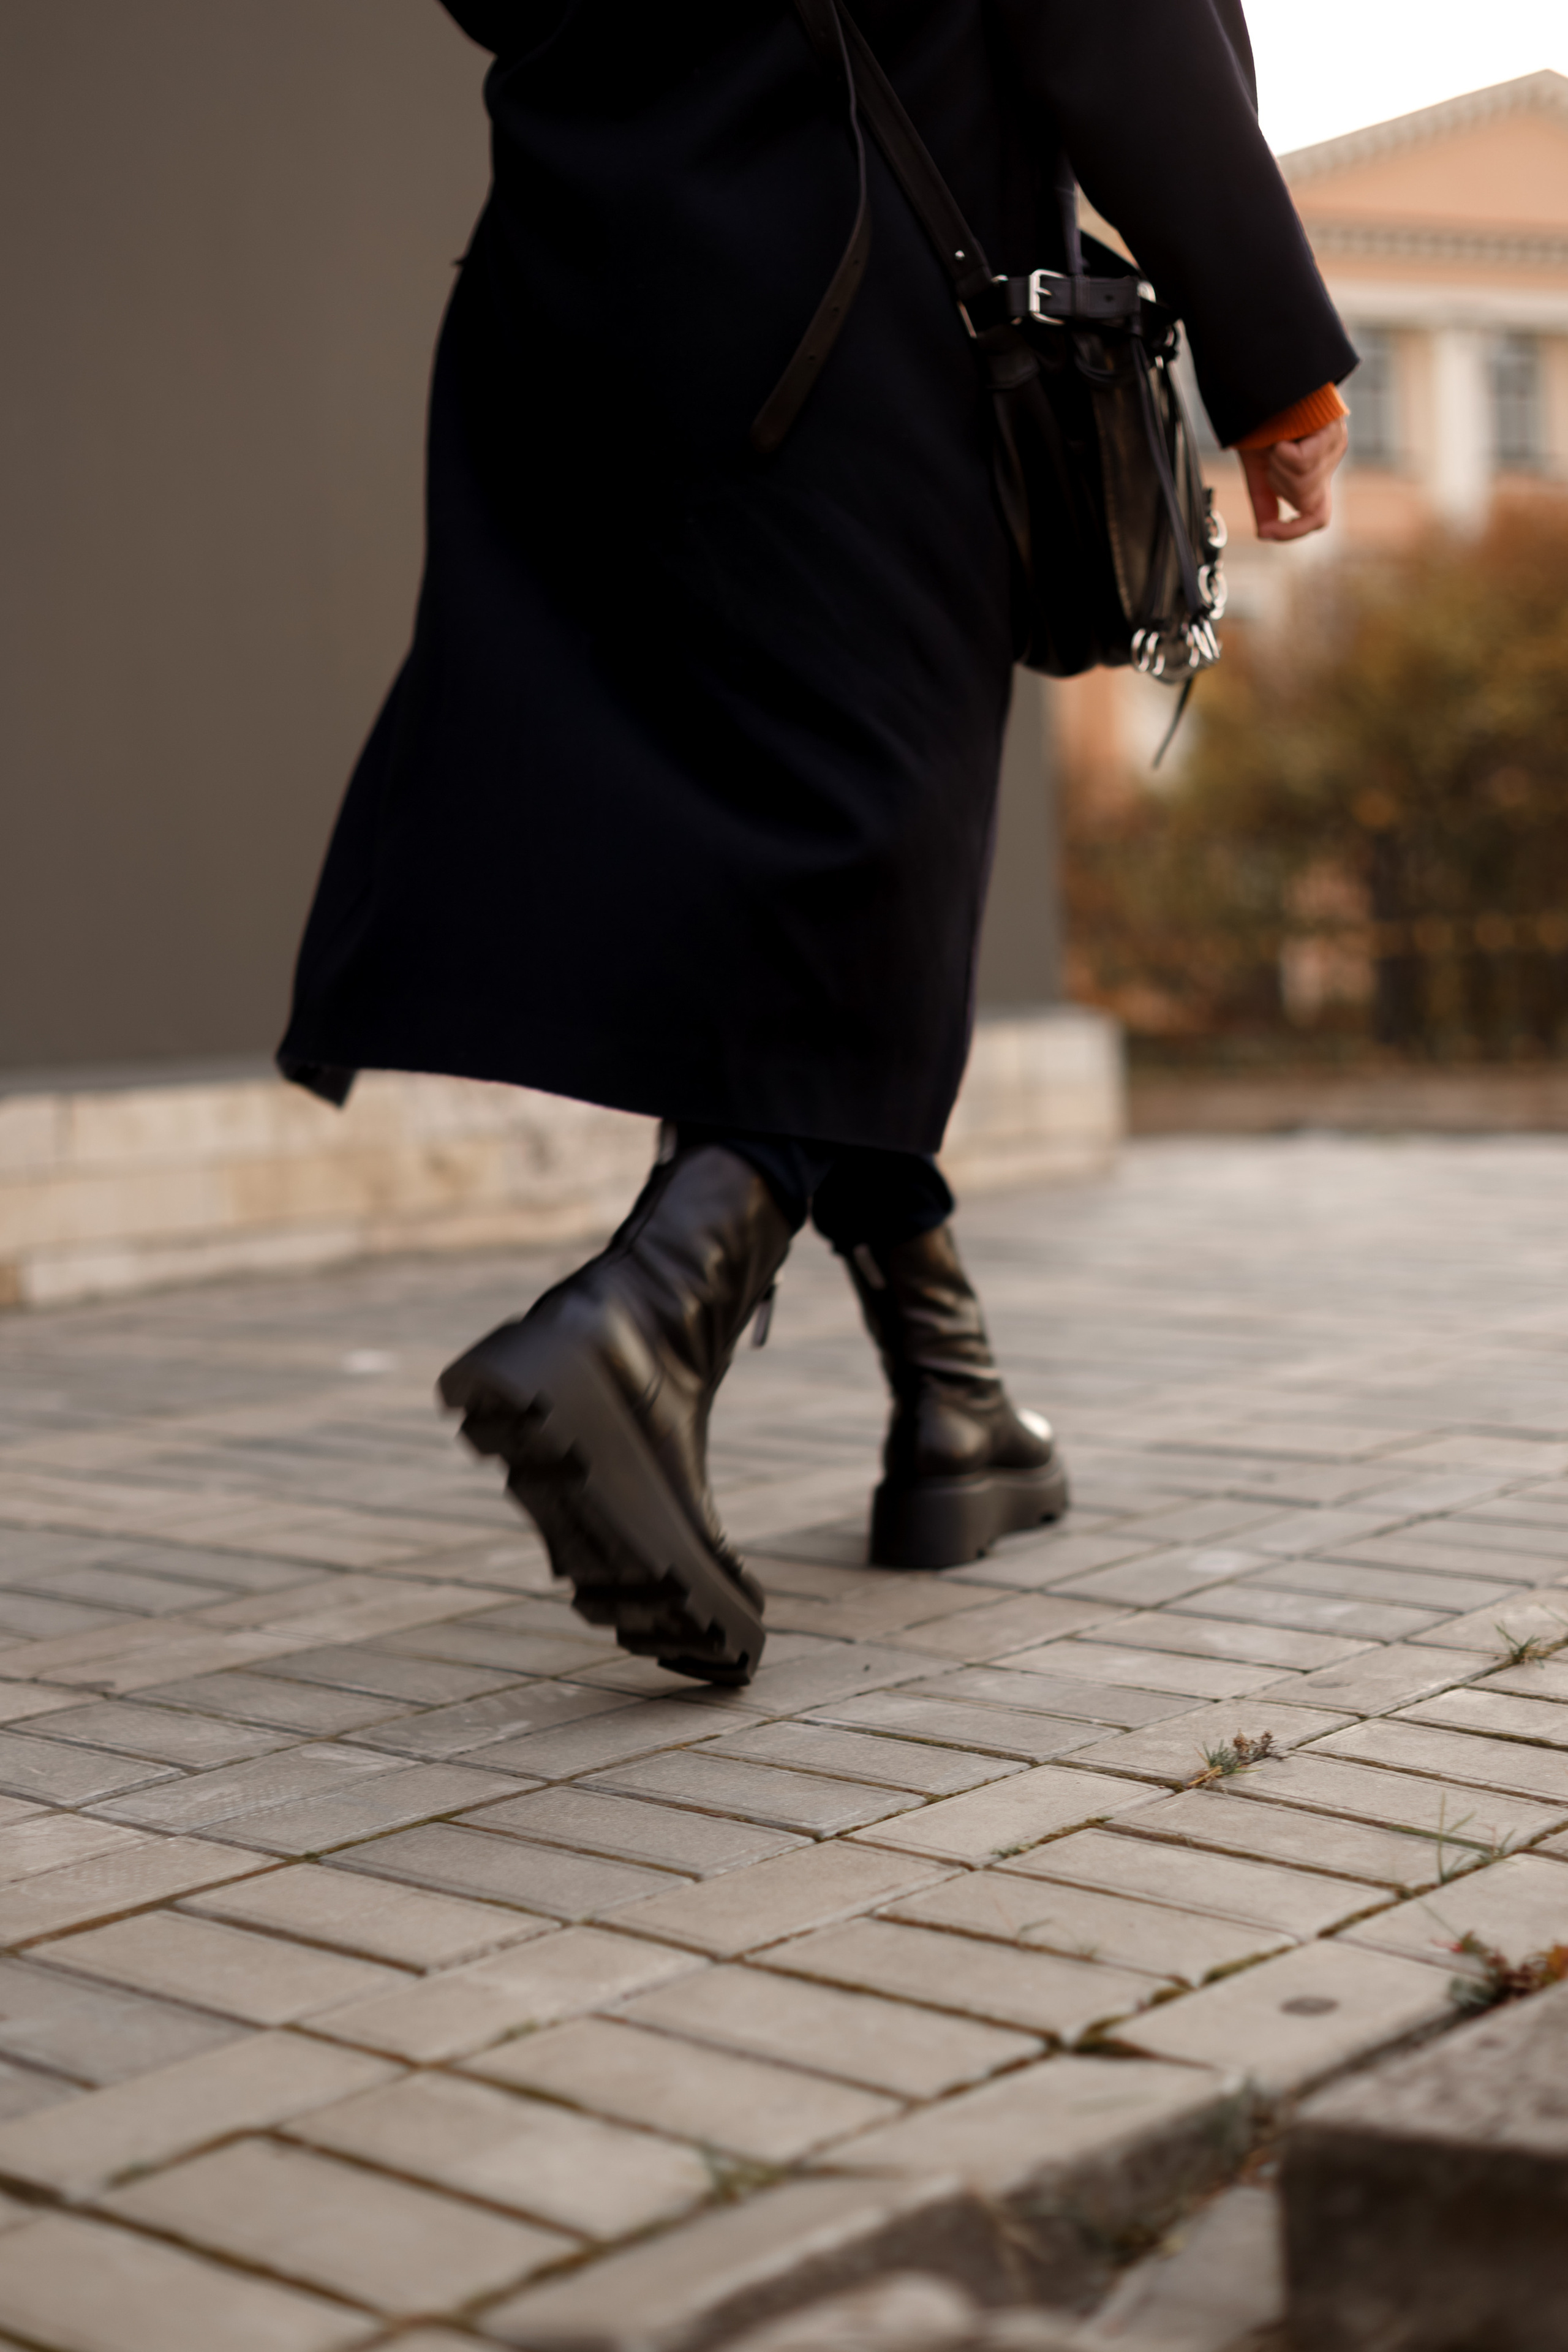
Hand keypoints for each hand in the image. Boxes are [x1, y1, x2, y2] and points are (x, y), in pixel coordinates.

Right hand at [1239, 416, 1348, 540]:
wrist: (1265, 380)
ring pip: (1304, 482)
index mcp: (1315, 473)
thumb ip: (1264, 499)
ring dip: (1279, 465)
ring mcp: (1336, 445)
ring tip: (1278, 439)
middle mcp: (1330, 460)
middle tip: (1271, 455)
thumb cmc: (1262, 419)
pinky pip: (1303, 461)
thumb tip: (1265, 532)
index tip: (1268, 532)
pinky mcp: (1333, 429)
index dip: (1294, 531)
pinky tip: (1283, 433)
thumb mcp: (1258, 465)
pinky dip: (1283, 452)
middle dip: (1279, 483)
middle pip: (1305, 501)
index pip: (1318, 517)